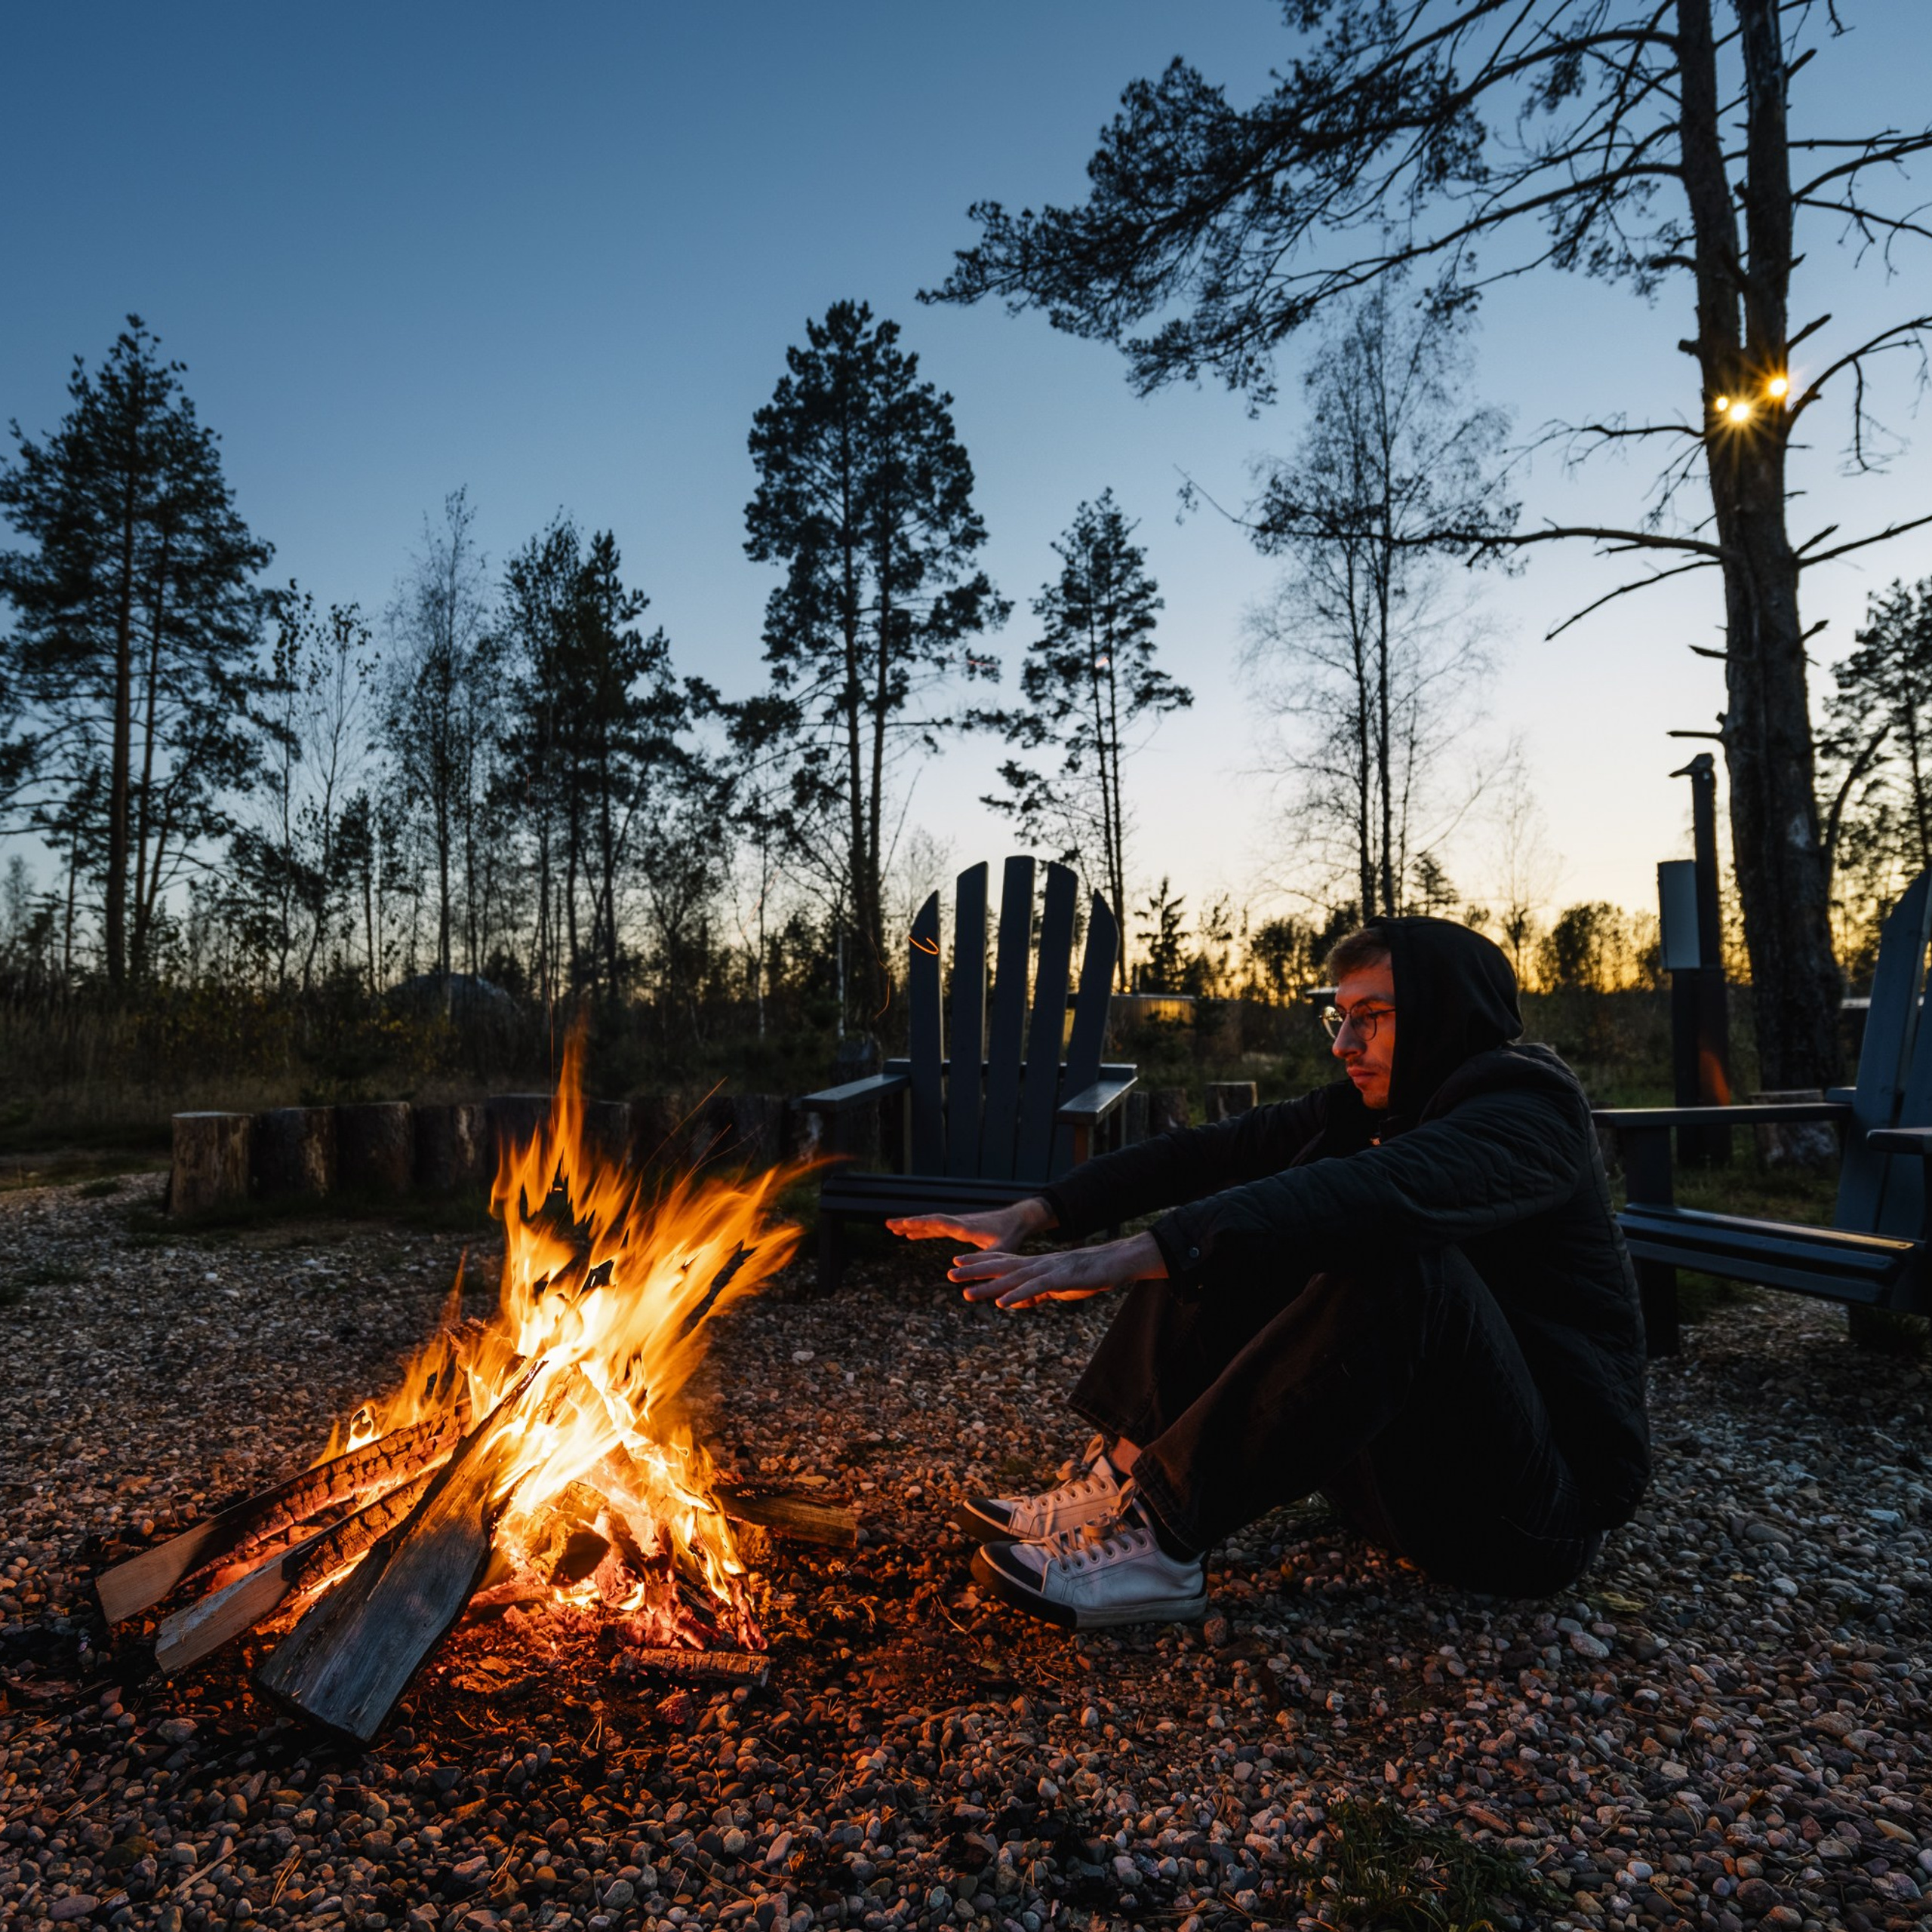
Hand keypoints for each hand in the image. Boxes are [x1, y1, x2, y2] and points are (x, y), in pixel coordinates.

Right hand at [886, 1198, 1055, 1252]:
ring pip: (930, 1224)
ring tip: (893, 1229)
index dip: (920, 1223)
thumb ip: (986, 1258)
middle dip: (908, 1223)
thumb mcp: (1001, 1249)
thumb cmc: (1011, 1235)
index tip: (903, 1224)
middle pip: (928, 1220)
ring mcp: (957, 1224)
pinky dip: (922, 1231)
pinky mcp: (959, 1227)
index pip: (938, 1222)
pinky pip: (936, 1228)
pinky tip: (911, 1236)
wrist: (1017, 1220)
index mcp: (964, 1226)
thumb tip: (969, 1270)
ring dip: (912, 1226)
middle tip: (888, 1225)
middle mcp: (958, 1222)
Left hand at [946, 1230, 1167, 1308]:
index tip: (955, 1261)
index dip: (978, 1261)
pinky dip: (1017, 1296)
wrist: (1111, 1263)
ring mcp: (1045, 1271)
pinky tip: (1001, 1304)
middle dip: (973, 1271)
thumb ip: (1036, 1293)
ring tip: (966, 1294)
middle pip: (999, 1267)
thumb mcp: (1055, 1286)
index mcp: (1033, 1265)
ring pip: (1011, 1279)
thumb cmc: (1085, 1274)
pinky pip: (1033, 1289)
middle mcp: (1035, 1265)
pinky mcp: (1058, 1279)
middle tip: (949, 1274)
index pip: (1001, 1261)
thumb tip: (1019, 1301)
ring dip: (988, 1287)